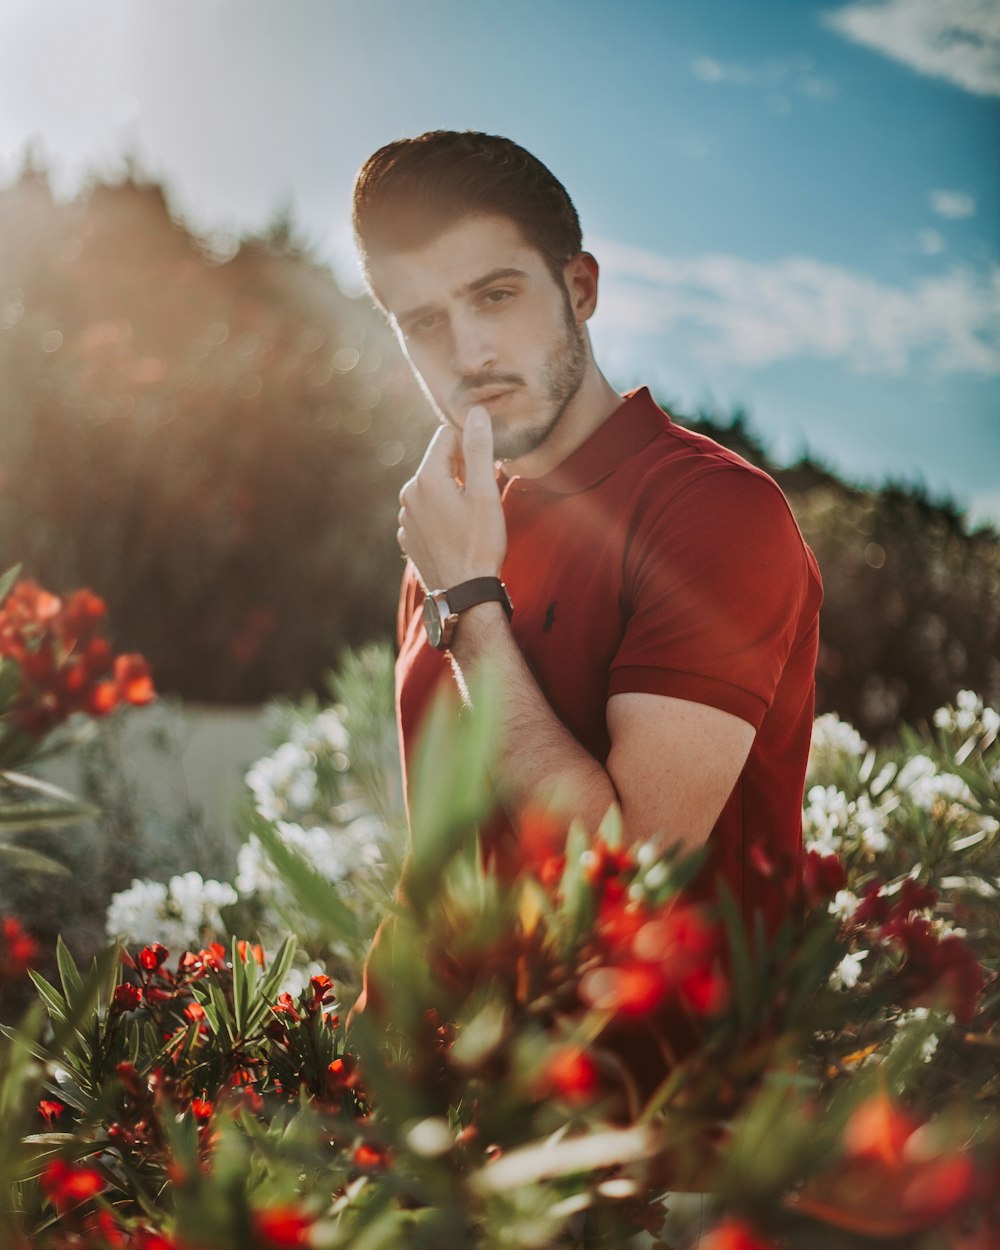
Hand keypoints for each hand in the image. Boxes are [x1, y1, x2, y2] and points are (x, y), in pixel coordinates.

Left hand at [397, 406, 506, 590]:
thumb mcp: (484, 493)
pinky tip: (458, 533)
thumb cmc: (478, 544)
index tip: (487, 467)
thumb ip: (479, 449)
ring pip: (433, 487)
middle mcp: (408, 494)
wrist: (463, 594)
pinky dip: (442, 513)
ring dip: (452, 492)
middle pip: (438, 461)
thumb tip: (475, 413)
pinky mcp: (409, 536)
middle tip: (483, 495)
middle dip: (462, 469)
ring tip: (471, 518)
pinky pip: (427, 511)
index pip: (447, 436)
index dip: (471, 446)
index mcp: (425, 479)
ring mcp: (406, 517)